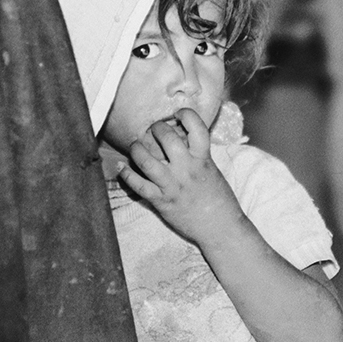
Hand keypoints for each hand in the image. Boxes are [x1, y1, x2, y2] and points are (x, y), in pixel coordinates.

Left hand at [118, 108, 244, 247]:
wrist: (220, 228)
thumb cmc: (219, 198)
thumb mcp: (212, 170)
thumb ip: (196, 154)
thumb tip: (179, 137)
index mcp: (203, 159)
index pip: (196, 126)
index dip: (185, 114)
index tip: (178, 113)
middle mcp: (187, 169)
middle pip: (166, 138)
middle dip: (156, 128)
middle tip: (153, 130)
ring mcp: (172, 185)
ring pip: (146, 160)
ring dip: (137, 149)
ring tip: (136, 146)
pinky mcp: (161, 201)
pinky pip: (138, 185)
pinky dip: (127, 175)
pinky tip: (122, 169)